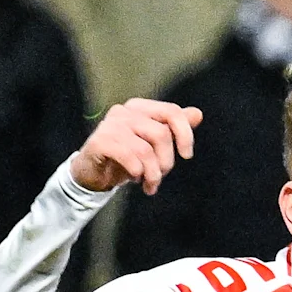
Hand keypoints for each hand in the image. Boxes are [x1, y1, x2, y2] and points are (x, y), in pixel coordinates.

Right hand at [71, 98, 202, 193]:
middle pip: (161, 134)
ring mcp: (110, 125)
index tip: (187, 155)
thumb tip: (197, 113)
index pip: (171, 112)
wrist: (94, 173)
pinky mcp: (100, 142)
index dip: (185, 134)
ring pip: (146, 150)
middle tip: (160, 176)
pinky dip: (137, 172)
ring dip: (152, 173)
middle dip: (166, 161)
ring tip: (149, 183)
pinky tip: (134, 179)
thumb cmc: (126, 156)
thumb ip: (173, 128)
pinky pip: (129, 158)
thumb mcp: (153, 144)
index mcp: (140, 108)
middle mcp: (124, 112)